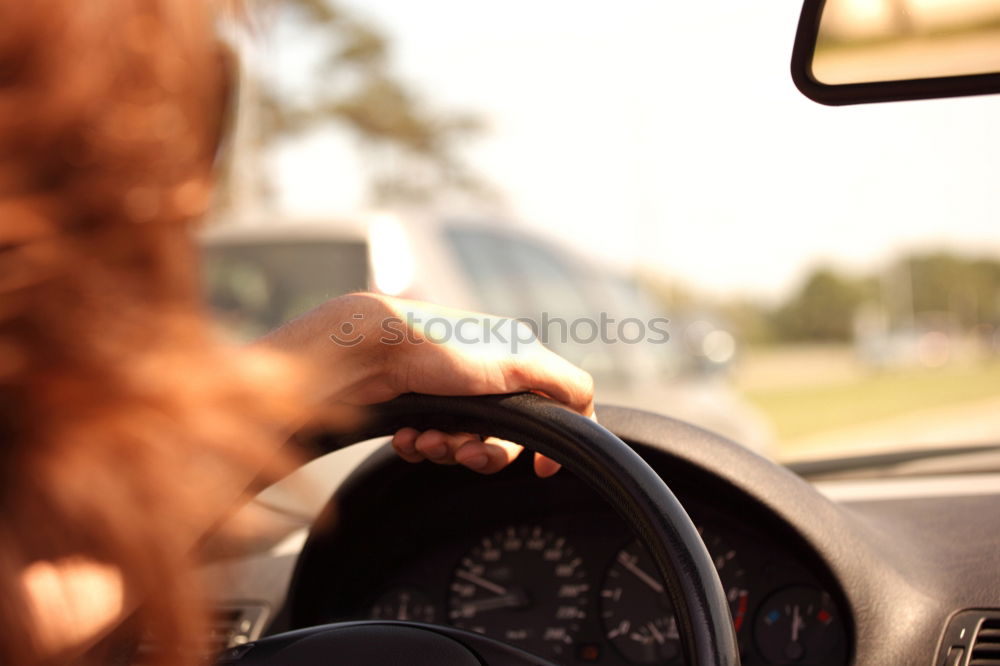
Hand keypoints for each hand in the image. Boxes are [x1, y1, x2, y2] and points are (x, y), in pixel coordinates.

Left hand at [260, 293, 594, 475]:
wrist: (368, 348)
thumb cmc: (441, 347)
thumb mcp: (520, 360)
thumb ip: (567, 385)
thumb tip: (589, 413)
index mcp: (516, 363)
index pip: (549, 413)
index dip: (546, 445)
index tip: (540, 468)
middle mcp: (486, 379)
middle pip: (504, 440)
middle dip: (483, 452)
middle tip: (462, 449)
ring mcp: (451, 394)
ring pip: (465, 446)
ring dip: (447, 450)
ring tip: (427, 439)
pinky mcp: (418, 407)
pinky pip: (429, 444)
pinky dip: (419, 445)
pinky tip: (408, 435)